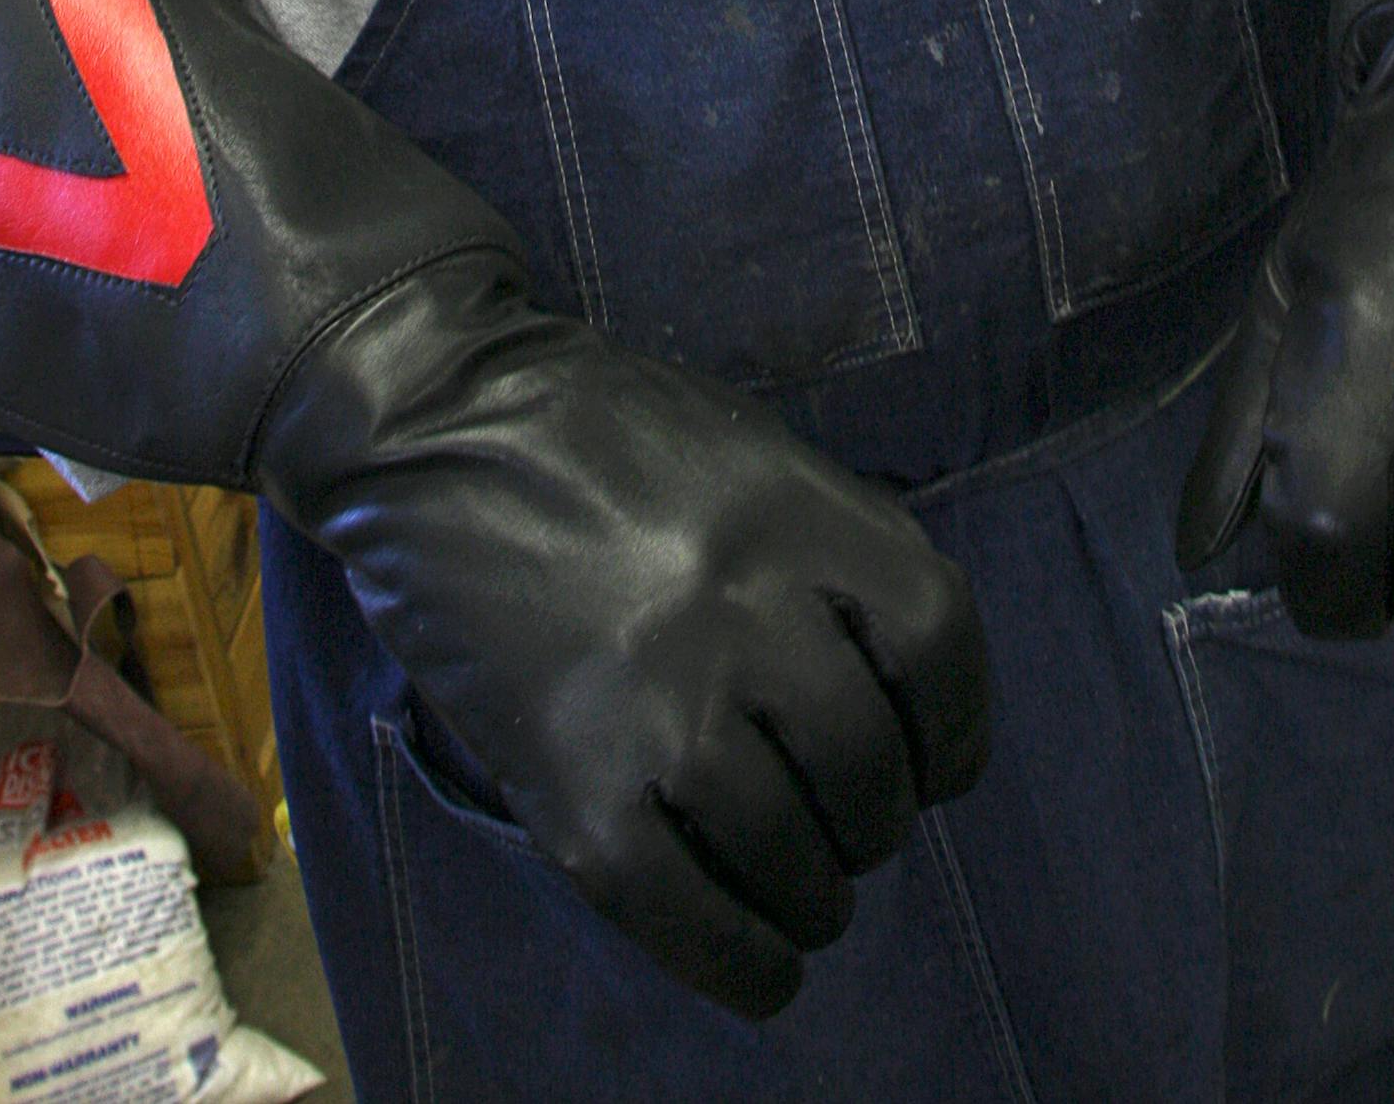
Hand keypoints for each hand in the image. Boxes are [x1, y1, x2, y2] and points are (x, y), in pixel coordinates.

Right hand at [263, 258, 990, 1015]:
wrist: (437, 425)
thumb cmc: (604, 436)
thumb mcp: (749, 454)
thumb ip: (832, 554)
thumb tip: (905, 697)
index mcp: (796, 514)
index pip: (938, 646)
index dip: (956, 727)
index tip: (935, 765)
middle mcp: (743, 607)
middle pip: (869, 766)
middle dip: (875, 822)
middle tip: (845, 827)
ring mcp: (657, 698)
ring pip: (791, 854)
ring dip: (815, 897)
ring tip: (803, 893)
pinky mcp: (572, 781)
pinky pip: (687, 914)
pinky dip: (743, 960)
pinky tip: (764, 966)